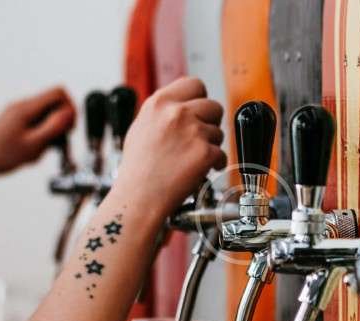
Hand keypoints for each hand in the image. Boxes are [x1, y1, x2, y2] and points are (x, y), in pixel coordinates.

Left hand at [0, 86, 75, 182]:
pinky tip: (31, 153)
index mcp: (26, 108)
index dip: (70, 109)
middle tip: (56, 143)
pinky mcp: (15, 125)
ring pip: (46, 119)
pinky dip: (39, 140)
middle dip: (60, 126)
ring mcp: (18, 115)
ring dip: (49, 136)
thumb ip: (53, 127)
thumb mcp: (32, 144)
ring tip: (39, 151)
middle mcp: (22, 107)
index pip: (59, 93)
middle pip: (54, 106)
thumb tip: (69, 113)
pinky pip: (36, 127)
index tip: (69, 128)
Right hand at [115, 77, 225, 218]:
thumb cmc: (137, 169)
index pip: (194, 84)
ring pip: (218, 132)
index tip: (198, 110)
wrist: (139, 197)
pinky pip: (221, 154)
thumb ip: (163, 113)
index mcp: (160, 103)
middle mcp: (177, 113)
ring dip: (210, 145)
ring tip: (190, 159)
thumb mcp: (141, 127)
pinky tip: (199, 171)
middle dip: (210, 122)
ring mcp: (193, 132)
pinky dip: (214, 164)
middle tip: (199, 138)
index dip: (199, 98)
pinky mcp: (205, 153)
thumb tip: (182, 106)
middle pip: (213, 106)